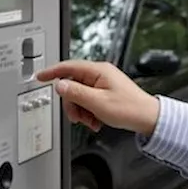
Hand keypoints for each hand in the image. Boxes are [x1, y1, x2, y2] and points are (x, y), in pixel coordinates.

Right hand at [36, 60, 161, 136]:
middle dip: (73, 104)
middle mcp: (100, 75)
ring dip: (81, 111)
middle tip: (78, 117)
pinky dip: (89, 113)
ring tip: (91, 121)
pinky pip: (88, 101)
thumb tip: (60, 85)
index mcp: (98, 71)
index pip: (68, 67)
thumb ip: (76, 93)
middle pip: (72, 85)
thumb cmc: (129, 109)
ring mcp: (103, 84)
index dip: (52, 72)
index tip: (40, 77)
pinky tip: (96, 121)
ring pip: (79, 96)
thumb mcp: (97, 103)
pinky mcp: (105, 93)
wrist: (148, 118)